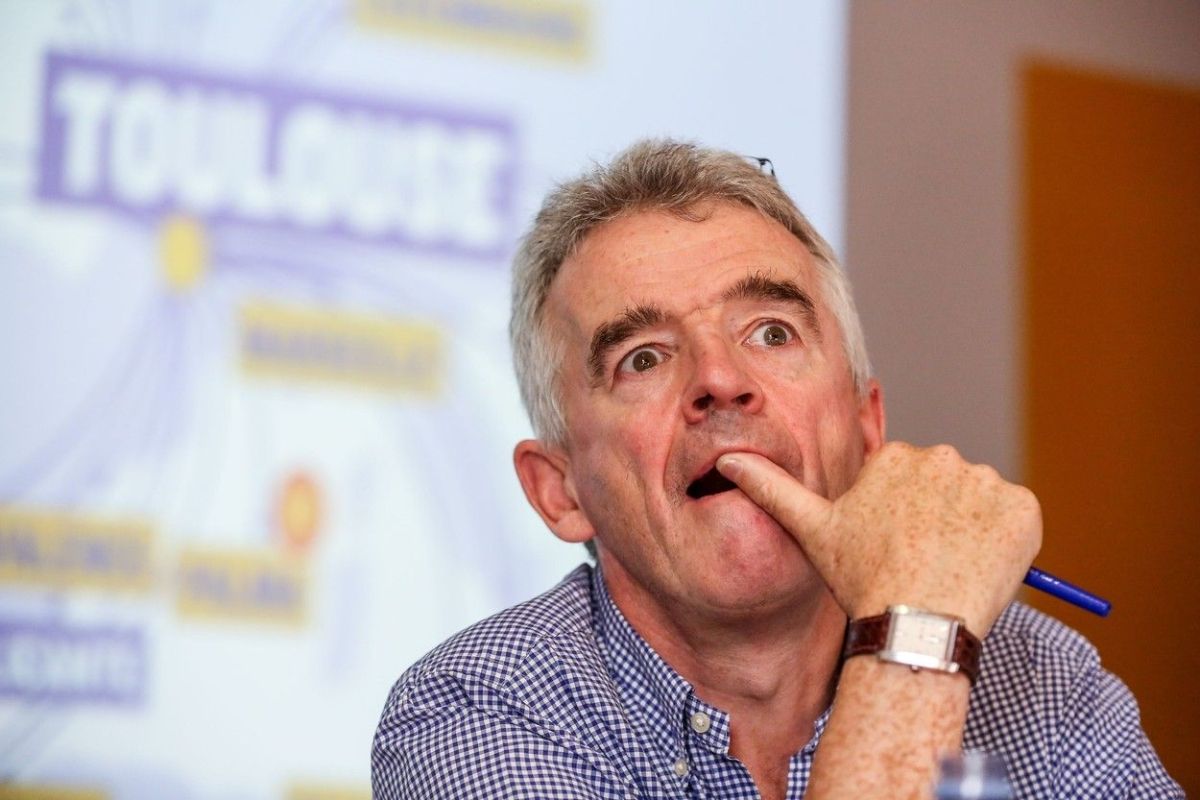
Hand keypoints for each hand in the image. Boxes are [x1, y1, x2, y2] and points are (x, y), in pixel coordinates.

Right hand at [716, 442, 1041, 634]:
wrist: (915, 623)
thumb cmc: (861, 579)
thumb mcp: (812, 530)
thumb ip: (772, 488)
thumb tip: (728, 460)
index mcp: (895, 457)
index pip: (909, 484)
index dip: (902, 521)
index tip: (896, 551)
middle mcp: (943, 457)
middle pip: (947, 490)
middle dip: (938, 522)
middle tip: (921, 564)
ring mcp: (987, 483)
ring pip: (981, 506)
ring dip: (972, 532)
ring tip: (948, 570)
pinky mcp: (1023, 510)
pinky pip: (1018, 521)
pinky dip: (1006, 544)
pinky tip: (979, 568)